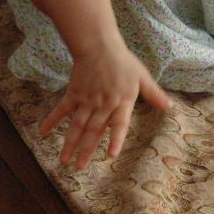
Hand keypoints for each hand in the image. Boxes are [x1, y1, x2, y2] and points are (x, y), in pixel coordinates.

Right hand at [40, 40, 170, 168]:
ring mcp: (86, 100)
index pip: (119, 124)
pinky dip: (52, 120)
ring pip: (77, 125)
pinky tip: (43, 132)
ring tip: (64, 160)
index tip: (110, 155)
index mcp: (121, 102)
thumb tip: (170, 107)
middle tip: (79, 168)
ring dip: (70, 143)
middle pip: (93, 131)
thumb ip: (154, 94)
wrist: (99, 45)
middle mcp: (103, 104)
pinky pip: (62, 109)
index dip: (115, 139)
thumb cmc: (123, 61)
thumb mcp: (142, 76)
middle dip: (86, 151)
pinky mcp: (74, 94)